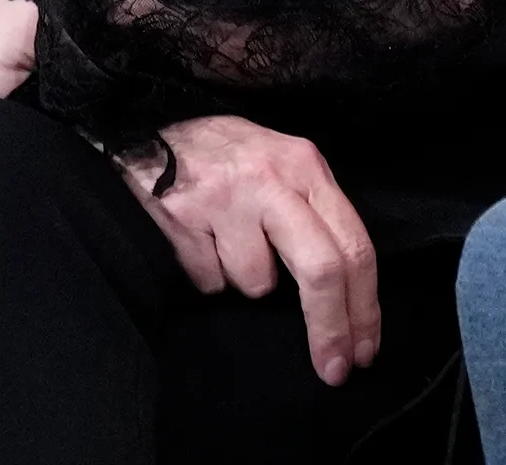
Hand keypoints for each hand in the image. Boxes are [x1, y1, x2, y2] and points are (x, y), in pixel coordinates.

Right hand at [117, 114, 378, 387]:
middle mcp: (268, 179)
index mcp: (303, 164)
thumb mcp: (278, 162)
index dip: (364, 307)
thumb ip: (312, 209)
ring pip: (257, 283)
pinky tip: (198, 237)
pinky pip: (211, 281)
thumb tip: (346, 289)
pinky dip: (207, 271)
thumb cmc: (221, 156)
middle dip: (331, 328)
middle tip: (334, 369)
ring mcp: (224, 200)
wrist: (140, 135)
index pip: (353, 244)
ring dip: (244, 277)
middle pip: (321, 269)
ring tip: (224, 237)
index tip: (363, 349)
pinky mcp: (183, 221)